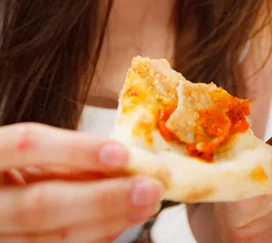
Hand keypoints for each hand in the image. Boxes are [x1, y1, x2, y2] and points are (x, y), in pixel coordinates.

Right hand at [0, 122, 162, 241]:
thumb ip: (60, 156)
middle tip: (150, 188)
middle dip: (102, 197)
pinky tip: (119, 225)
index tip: (121, 152)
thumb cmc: (9, 170)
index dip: (74, 148)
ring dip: (106, 222)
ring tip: (146, 205)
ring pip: (49, 238)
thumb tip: (122, 159)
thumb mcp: (24, 155)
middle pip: (41, 204)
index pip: (27, 144)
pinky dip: (92, 239)